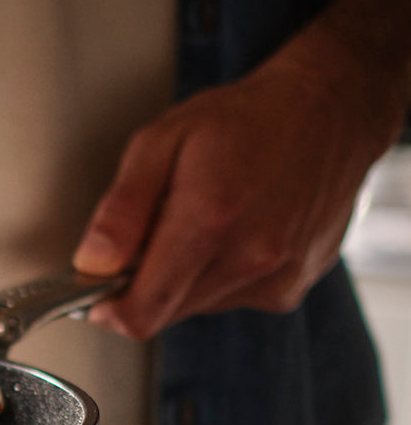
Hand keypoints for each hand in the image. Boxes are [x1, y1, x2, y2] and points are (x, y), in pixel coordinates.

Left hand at [74, 0, 410, 339]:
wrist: (332, 110)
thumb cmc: (246, 118)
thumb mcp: (161, 141)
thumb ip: (121, 209)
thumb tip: (91, 264)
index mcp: (209, 221)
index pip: (141, 313)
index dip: (108, 310)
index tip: (96, 292)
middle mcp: (249, 258)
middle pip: (164, 314)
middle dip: (143, 285)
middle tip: (153, 234)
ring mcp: (277, 277)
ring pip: (195, 307)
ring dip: (181, 278)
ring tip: (202, 222)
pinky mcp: (292, 286)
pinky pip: (230, 299)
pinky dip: (218, 275)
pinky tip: (235, 232)